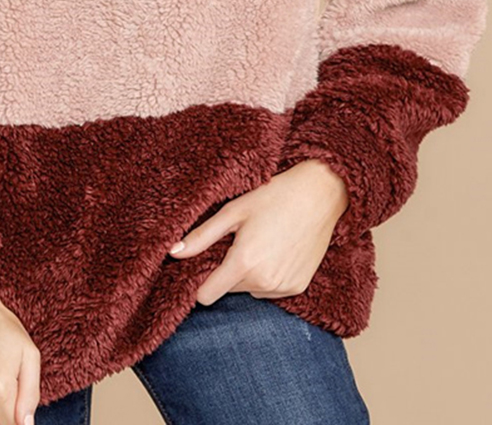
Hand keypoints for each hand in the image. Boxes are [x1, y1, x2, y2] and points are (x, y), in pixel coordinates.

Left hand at [167, 160, 349, 305]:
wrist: (319, 195)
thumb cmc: (274, 196)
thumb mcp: (233, 211)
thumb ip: (202, 236)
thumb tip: (172, 253)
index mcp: (243, 263)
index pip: (206, 296)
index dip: (200, 281)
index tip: (205, 262)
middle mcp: (263, 282)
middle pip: (228, 289)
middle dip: (227, 270)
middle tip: (239, 241)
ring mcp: (283, 287)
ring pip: (249, 290)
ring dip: (249, 274)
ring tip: (260, 242)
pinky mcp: (298, 287)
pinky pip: (271, 289)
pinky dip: (268, 275)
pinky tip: (277, 250)